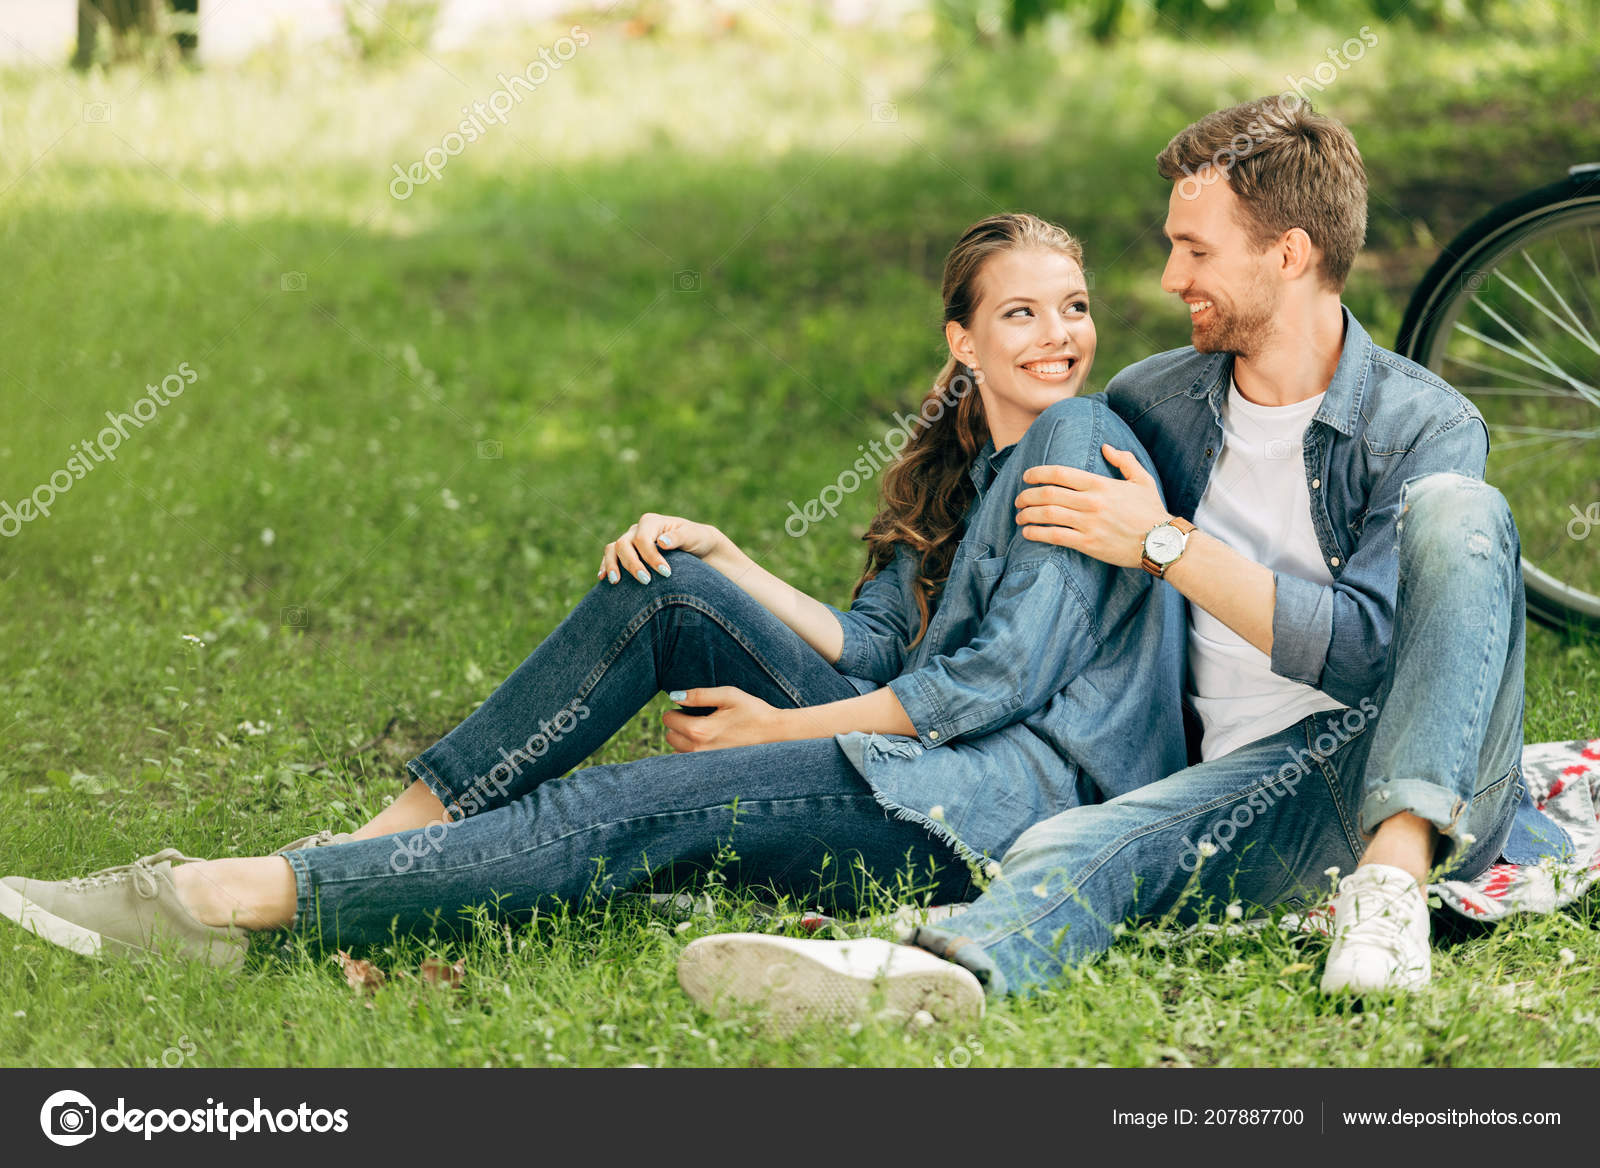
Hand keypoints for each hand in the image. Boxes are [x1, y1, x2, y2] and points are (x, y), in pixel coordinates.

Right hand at [598, 513, 723, 584]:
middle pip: (624, 545)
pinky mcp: (627, 554)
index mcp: (651, 522)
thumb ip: (679, 537)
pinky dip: (606, 566)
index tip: (666, 573)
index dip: (651, 557)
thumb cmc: (697, 539)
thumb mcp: (694, 536)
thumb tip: (661, 542)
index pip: (642, 539)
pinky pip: (610, 557)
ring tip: (615, 582)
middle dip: (632, 564)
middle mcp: (637, 530)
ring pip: (612, 549)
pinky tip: (603, 579)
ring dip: (612, 565)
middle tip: (646, 581)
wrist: (698, 548)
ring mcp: (629, 541)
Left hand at [662, 686, 785, 751]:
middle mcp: (698, 750)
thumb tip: (675, 696)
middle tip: (700, 717)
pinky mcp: (711, 769)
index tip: (691, 707)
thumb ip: (699, 695)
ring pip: (677, 751)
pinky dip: (691, 752)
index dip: (677, 709)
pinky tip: (708, 743)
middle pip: (669, 736)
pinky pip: (688, 762)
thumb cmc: (753, 711)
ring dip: (684, 740)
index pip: (668, 719)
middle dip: (679, 725)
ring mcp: (704, 762)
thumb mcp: (728, 695)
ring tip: (705, 730)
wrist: (775, 734)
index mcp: (700, 730)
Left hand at [1014, 445, 1170, 569]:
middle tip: (1019, 499)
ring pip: (1047, 515)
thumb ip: (1124, 460)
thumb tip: (1106, 447)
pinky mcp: (1087, 544)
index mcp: (1100, 485)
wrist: (1161, 543)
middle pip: (1047, 494)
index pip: (1060, 474)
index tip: (1026, 476)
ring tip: (1019, 516)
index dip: (1038, 473)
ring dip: (1027, 514)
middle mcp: (1091, 502)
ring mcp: (1088, 524)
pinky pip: (1054, 536)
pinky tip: (1027, 533)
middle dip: (1027, 495)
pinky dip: (1036, 534)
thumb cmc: (1151, 511)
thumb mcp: (1142, 480)